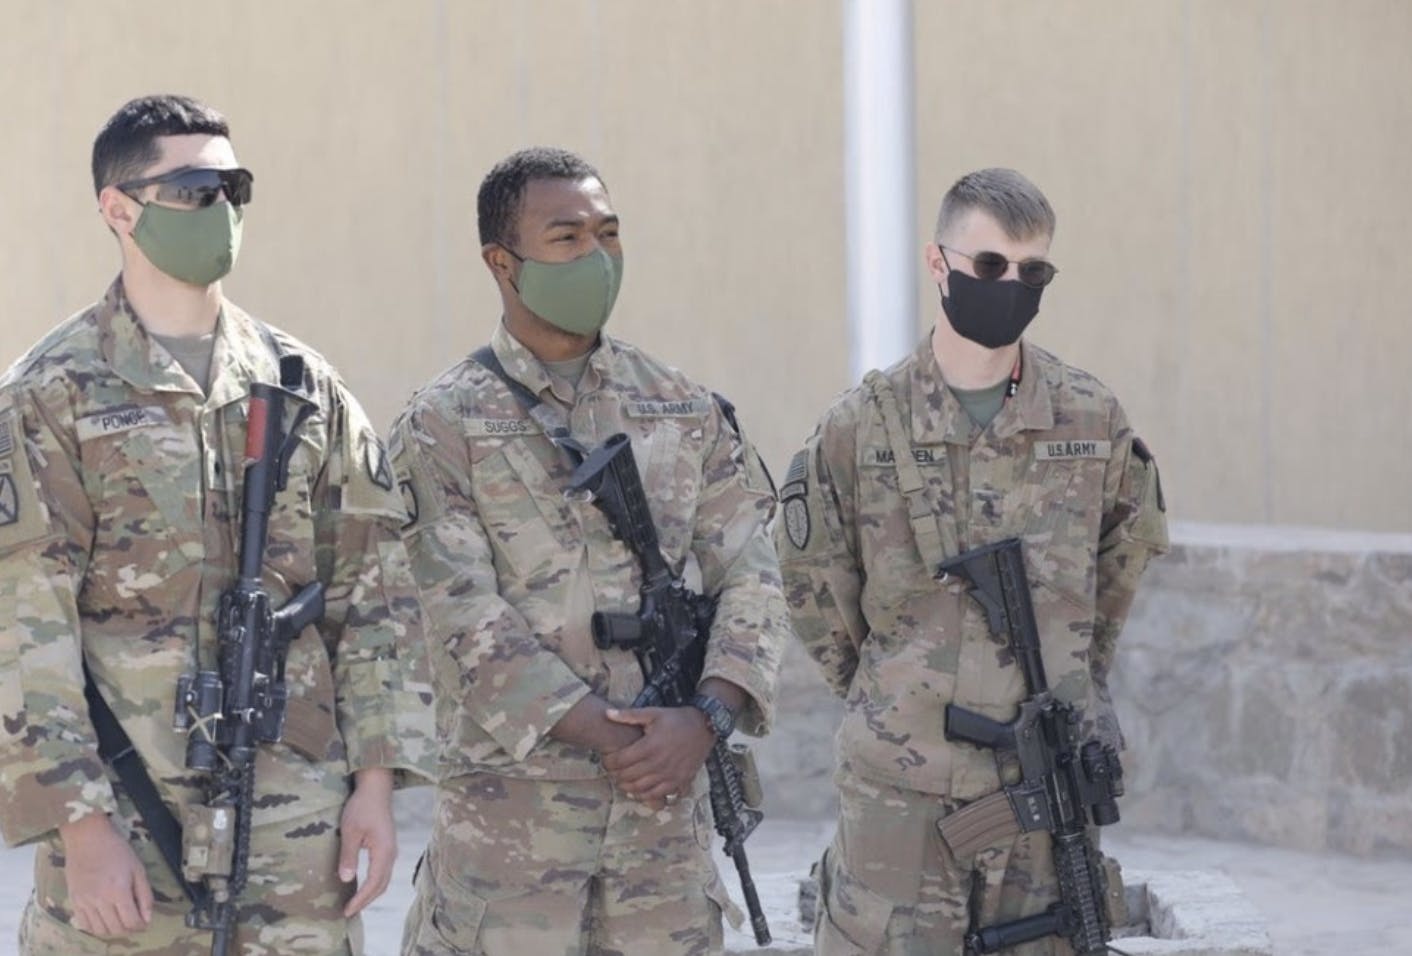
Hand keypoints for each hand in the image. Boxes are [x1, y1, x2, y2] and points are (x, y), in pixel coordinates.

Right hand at [59, 814, 152, 937]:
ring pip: (100, 930)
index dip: (141, 925)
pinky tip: (104, 919)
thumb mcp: (138, 869)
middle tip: (134, 921)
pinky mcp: (74, 901)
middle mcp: (100, 900)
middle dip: (129, 929)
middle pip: (116, 929)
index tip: (144, 921)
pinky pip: (84, 925)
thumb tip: (147, 918)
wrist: (87, 839)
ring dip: (113, 930)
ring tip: (120, 920)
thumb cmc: (117, 850)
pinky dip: (96, 928)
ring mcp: (84, 902)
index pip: (131, 921)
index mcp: (119, 891)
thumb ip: (145, 895)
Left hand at [339, 768, 396, 916]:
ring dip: (370, 893)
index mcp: (384, 852)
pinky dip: (373, 883)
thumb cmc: (361, 807)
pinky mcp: (387, 846)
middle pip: (382, 885)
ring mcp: (391, 850)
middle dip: (366, 901)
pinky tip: (362, 885)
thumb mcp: (350, 831)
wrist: (376, 788)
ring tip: (354, 902)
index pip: (373, 883)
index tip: (347, 910)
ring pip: (384, 879)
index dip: (361, 899)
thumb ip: (349, 856)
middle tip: (348, 912)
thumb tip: (347, 879)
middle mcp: (391, 854)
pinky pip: (383, 871)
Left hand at [601, 706, 714, 807]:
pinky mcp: (678, 781)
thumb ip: (629, 715)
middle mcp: (658, 763)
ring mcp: (669, 774)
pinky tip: (638, 790)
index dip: (609, 762)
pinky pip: (657, 794)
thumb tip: (606, 714)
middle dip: (616, 775)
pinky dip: (644, 795)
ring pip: (640, 788)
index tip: (606, 760)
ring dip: (627, 786)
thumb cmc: (676, 719)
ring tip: (621, 780)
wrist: (704, 727)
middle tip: (611, 771)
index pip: (621, 760)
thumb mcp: (653, 713)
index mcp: (650, 746)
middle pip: (628, 776)